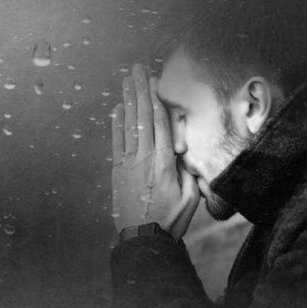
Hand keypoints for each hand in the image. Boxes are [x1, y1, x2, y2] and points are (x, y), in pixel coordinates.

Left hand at [111, 64, 199, 239]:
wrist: (143, 238)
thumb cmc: (171, 219)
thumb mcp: (190, 196)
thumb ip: (188, 170)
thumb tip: (185, 149)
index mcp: (164, 162)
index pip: (159, 123)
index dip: (155, 98)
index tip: (152, 80)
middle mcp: (144, 157)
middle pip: (142, 117)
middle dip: (139, 91)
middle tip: (136, 69)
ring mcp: (128, 162)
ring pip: (128, 125)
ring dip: (127, 101)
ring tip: (126, 81)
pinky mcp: (118, 170)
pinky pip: (116, 141)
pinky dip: (116, 123)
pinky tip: (117, 108)